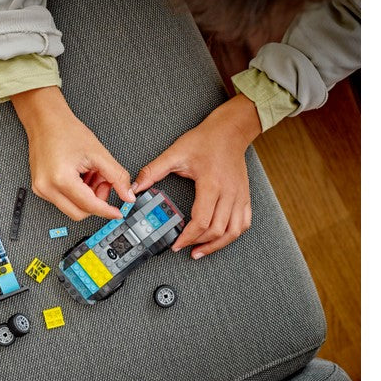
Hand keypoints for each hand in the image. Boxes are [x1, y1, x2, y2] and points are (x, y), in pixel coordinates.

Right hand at [11, 86, 135, 220]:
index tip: (118, 213)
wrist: (45, 121)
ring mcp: (41, 189)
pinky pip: (63, 200)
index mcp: (61, 179)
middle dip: (96, 203)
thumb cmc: (66, 131)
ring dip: (87, 197)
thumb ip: (117, 177)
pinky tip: (81, 176)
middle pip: (79, 213)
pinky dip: (77, 193)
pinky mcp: (40, 188)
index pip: (89, 206)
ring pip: (71, 207)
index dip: (107, 210)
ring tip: (91, 175)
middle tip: (104, 183)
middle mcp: (47, 188)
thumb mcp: (98, 153)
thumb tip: (128, 195)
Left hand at [132, 94, 261, 258]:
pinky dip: (232, 235)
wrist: (230, 130)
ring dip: (217, 244)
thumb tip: (135, 187)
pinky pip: (244, 223)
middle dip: (198, 243)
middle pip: (216, 230)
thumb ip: (153, 171)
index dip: (188, 237)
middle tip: (183, 246)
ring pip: (233, 231)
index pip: (201, 220)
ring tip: (200, 250)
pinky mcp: (244, 196)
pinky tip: (220, 239)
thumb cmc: (205, 140)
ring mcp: (239, 196)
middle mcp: (228, 193)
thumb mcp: (175, 153)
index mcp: (211, 184)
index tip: (176, 244)